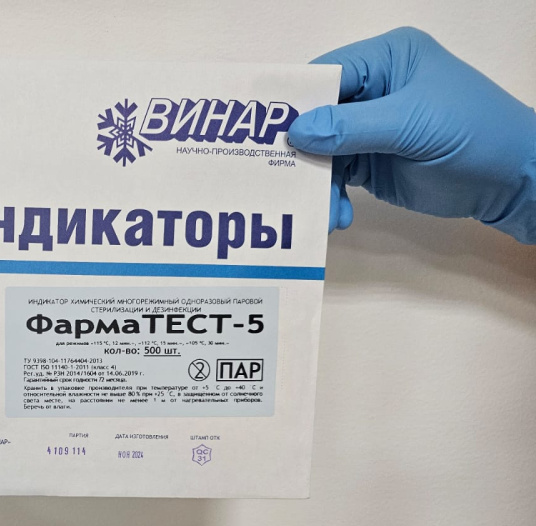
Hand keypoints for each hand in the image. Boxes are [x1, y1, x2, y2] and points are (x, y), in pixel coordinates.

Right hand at [288, 27, 535, 241]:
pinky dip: (330, 196)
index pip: (326, 75)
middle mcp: (373, 90)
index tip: (264, 133)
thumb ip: (351, 127)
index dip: (295, 102)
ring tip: (321, 209)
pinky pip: (334, 177)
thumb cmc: (472, 134)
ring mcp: (369, 128)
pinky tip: (338, 215)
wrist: (510, 181)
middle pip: (316, 115)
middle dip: (300, 149)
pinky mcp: (370, 162)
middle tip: (277, 177)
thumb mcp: (410, 124)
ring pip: (321, 152)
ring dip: (315, 183)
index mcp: (386, 61)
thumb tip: (296, 132)